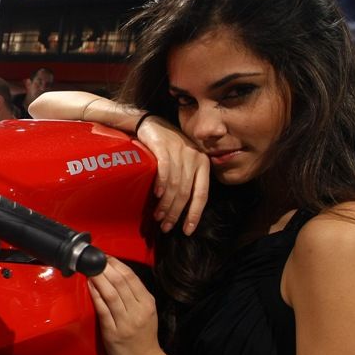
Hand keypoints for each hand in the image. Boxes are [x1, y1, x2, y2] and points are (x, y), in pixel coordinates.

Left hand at [87, 257, 163, 354]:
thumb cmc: (144, 336)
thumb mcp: (147, 312)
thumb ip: (136, 295)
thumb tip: (118, 274)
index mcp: (148, 303)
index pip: (131, 277)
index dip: (117, 264)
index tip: (106, 256)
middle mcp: (138, 311)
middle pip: (121, 282)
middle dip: (105, 267)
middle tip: (93, 258)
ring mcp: (125, 322)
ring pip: (111, 294)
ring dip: (98, 278)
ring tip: (89, 268)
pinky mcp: (113, 333)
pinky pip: (103, 310)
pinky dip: (95, 295)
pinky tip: (90, 285)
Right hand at [136, 116, 208, 234]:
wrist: (151, 124)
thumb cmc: (167, 148)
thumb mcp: (182, 163)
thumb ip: (186, 180)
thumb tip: (181, 209)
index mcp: (203, 164)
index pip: (201, 194)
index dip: (194, 214)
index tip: (187, 230)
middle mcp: (195, 157)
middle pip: (186, 193)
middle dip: (176, 213)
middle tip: (166, 226)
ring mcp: (180, 151)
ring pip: (175, 184)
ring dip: (166, 203)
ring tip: (158, 216)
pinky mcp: (164, 146)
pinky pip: (165, 169)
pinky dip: (161, 184)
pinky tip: (157, 195)